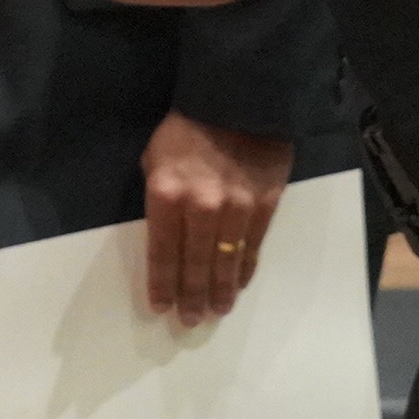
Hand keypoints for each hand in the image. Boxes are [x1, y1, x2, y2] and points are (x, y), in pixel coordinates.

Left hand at [140, 112, 291, 325]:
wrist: (238, 98)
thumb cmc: (186, 127)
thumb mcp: (155, 157)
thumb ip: (159, 197)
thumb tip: (165, 235)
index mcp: (166, 194)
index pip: (161, 252)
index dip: (162, 284)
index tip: (161, 307)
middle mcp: (200, 207)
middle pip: (195, 265)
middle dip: (191, 296)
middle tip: (190, 321)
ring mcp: (236, 208)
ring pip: (226, 261)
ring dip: (220, 291)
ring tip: (216, 311)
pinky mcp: (264, 204)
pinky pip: (252, 246)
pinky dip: (244, 268)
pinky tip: (238, 284)